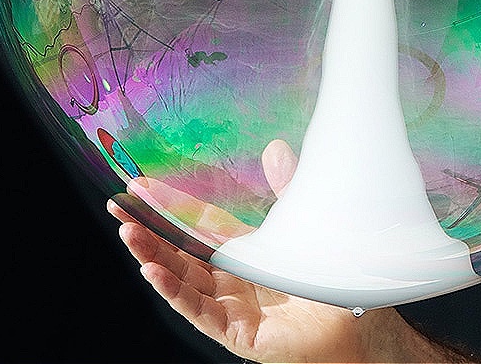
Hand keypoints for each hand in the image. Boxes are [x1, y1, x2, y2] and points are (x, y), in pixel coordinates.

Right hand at [107, 139, 425, 362]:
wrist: (364, 320)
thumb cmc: (336, 277)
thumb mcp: (305, 223)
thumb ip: (287, 188)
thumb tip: (274, 147)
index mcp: (245, 252)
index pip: (197, 225)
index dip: (169, 206)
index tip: (137, 186)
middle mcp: (232, 280)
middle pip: (180, 251)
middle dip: (147, 231)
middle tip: (117, 208)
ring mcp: (232, 307)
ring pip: (181, 280)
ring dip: (153, 257)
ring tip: (127, 234)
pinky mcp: (238, 332)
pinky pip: (198, 311)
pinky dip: (174, 291)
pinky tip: (152, 272)